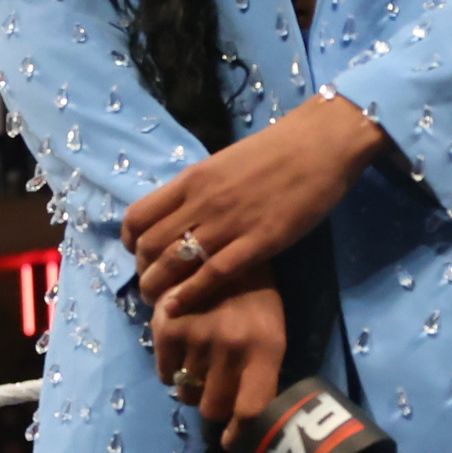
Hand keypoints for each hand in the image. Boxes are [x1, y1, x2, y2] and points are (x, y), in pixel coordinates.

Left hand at [125, 95, 386, 317]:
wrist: (320, 144)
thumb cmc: (274, 151)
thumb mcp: (222, 164)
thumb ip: (199, 189)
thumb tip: (179, 211)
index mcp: (190, 180)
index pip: (138, 217)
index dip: (130, 241)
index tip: (138, 254)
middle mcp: (201, 202)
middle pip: (149, 245)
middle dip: (143, 271)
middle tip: (151, 285)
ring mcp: (228, 223)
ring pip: (173, 263)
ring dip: (159, 288)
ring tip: (158, 303)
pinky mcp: (258, 243)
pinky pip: (213, 274)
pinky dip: (189, 294)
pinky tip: (179, 307)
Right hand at [148, 282, 288, 447]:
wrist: (221, 244)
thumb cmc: (254, 293)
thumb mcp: (272, 331)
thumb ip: (260, 373)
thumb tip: (238, 420)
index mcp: (265, 348)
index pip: (250, 409)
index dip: (238, 433)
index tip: (229, 440)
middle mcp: (231, 347)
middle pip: (213, 408)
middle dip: (213, 406)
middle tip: (214, 391)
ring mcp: (196, 338)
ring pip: (186, 392)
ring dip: (192, 386)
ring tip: (198, 363)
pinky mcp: (167, 328)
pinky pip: (165, 374)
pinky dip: (172, 370)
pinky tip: (182, 350)